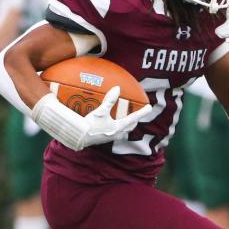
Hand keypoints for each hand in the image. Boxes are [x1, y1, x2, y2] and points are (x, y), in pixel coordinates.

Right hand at [30, 86, 151, 151]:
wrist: (79, 138)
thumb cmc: (90, 125)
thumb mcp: (100, 111)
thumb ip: (109, 100)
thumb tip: (117, 89)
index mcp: (118, 127)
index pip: (133, 118)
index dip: (142, 112)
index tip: (149, 107)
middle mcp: (117, 134)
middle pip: (130, 127)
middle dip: (135, 121)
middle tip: (138, 115)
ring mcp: (111, 137)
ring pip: (124, 132)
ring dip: (127, 126)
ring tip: (126, 120)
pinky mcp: (105, 139)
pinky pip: (116, 133)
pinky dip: (118, 128)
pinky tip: (112, 126)